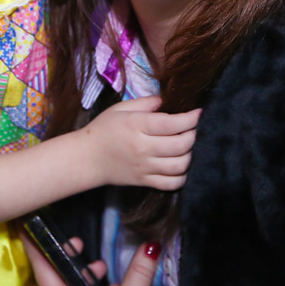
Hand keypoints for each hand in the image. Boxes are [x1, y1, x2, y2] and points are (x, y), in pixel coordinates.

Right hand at [81, 96, 198, 189]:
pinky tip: (178, 165)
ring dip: (189, 154)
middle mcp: (143, 148)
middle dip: (193, 135)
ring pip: (181, 165)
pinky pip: (172, 184)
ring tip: (184, 146)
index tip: (197, 112)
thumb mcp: (120, 109)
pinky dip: (182, 176)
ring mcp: (145, 167)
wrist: (87, 158)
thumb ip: (145, 103)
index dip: (191, 118)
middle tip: (190, 128)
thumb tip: (166, 101)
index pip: (173, 124)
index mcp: (137, 126)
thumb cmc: (104, 129)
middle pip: (181, 145)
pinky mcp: (144, 182)